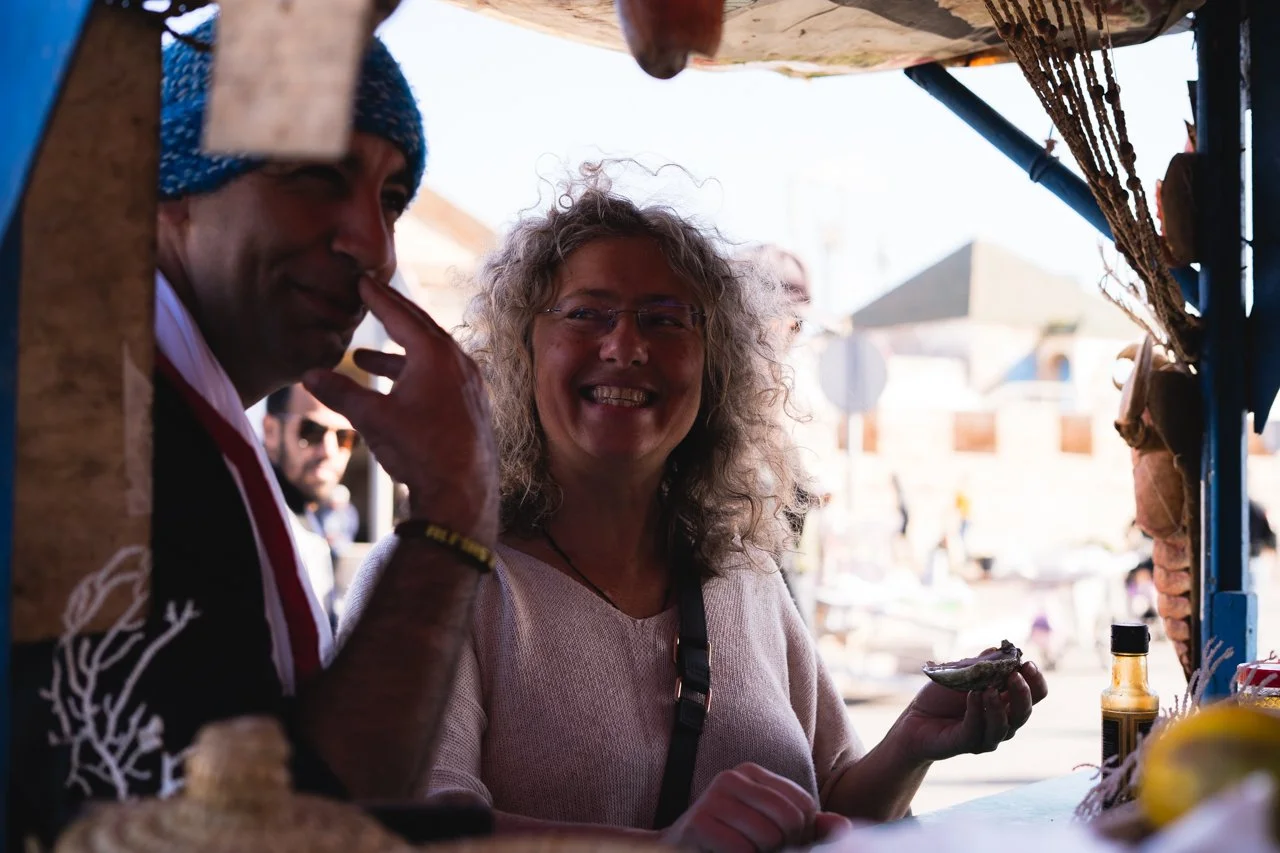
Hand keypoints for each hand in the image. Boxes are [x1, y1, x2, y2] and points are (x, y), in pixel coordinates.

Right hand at [303, 277, 498, 543]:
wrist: (464, 491)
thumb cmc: (421, 450)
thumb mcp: (374, 419)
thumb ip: (341, 393)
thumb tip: (307, 376)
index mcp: (436, 355)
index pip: (401, 315)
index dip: (378, 298)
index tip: (362, 281)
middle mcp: (458, 362)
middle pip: (420, 328)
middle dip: (391, 315)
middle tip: (370, 299)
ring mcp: (469, 383)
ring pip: (429, 356)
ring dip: (397, 354)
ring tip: (364, 358)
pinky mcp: (471, 404)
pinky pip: (440, 376)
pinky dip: (414, 373)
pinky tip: (394, 389)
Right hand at [662, 763, 844, 852]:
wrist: (680, 850)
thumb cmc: (731, 840)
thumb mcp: (773, 829)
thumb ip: (809, 828)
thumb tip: (845, 827)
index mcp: (752, 773)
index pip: (802, 803)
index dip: (801, 833)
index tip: (782, 843)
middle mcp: (733, 777)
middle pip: (789, 818)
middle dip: (784, 845)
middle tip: (765, 850)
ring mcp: (713, 797)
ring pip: (767, 836)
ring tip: (746, 851)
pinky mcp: (699, 822)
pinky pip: (742, 850)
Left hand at [889, 659, 1047, 763]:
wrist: (915, 720)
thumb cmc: (942, 697)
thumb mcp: (962, 674)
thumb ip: (981, 665)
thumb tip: (997, 650)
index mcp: (1007, 703)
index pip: (1035, 695)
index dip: (1035, 680)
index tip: (1027, 663)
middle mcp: (1003, 722)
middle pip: (1024, 712)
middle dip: (1023, 693)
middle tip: (1015, 675)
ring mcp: (986, 736)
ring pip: (1004, 727)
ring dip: (998, 706)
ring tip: (990, 689)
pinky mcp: (967, 743)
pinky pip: (976, 730)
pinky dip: (976, 712)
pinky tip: (973, 695)